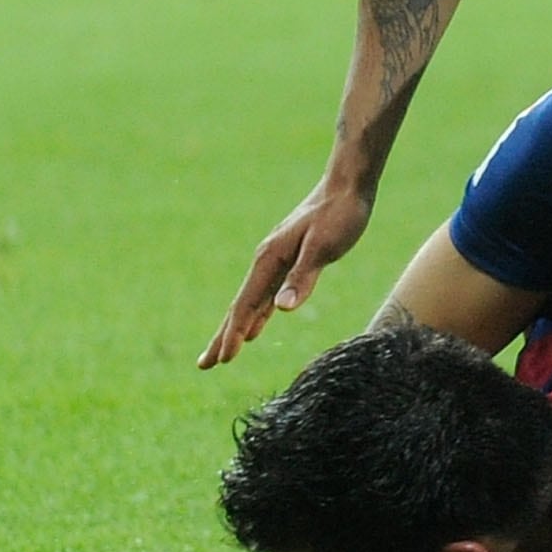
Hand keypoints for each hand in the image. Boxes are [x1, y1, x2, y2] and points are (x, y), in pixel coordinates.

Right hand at [201, 177, 373, 368]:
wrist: (347, 186)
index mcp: (270, 259)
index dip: (234, 333)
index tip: (224, 359)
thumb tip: (282, 310)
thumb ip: (302, 277)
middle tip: (204, 365)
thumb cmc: (339, 215)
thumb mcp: (323, 247)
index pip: (246, 304)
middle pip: (240, 307)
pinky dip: (257, 315)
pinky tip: (255, 329)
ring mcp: (276, 262)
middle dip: (223, 337)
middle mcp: (267, 261)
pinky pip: (266, 296)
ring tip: (223, 353)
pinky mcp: (289, 262)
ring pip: (251, 303)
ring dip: (237, 329)